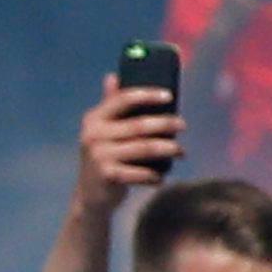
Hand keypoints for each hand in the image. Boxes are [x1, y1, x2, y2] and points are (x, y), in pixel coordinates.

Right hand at [77, 76, 185, 212]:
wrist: (88, 196)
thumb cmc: (104, 157)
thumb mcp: (103, 131)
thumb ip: (110, 106)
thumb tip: (112, 76)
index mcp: (94, 119)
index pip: (124, 99)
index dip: (148, 95)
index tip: (169, 96)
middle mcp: (93, 135)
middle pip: (140, 125)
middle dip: (166, 124)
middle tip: (183, 125)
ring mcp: (99, 156)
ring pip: (145, 148)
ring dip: (168, 148)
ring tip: (181, 150)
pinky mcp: (107, 176)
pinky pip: (140, 173)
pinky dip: (155, 175)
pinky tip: (162, 177)